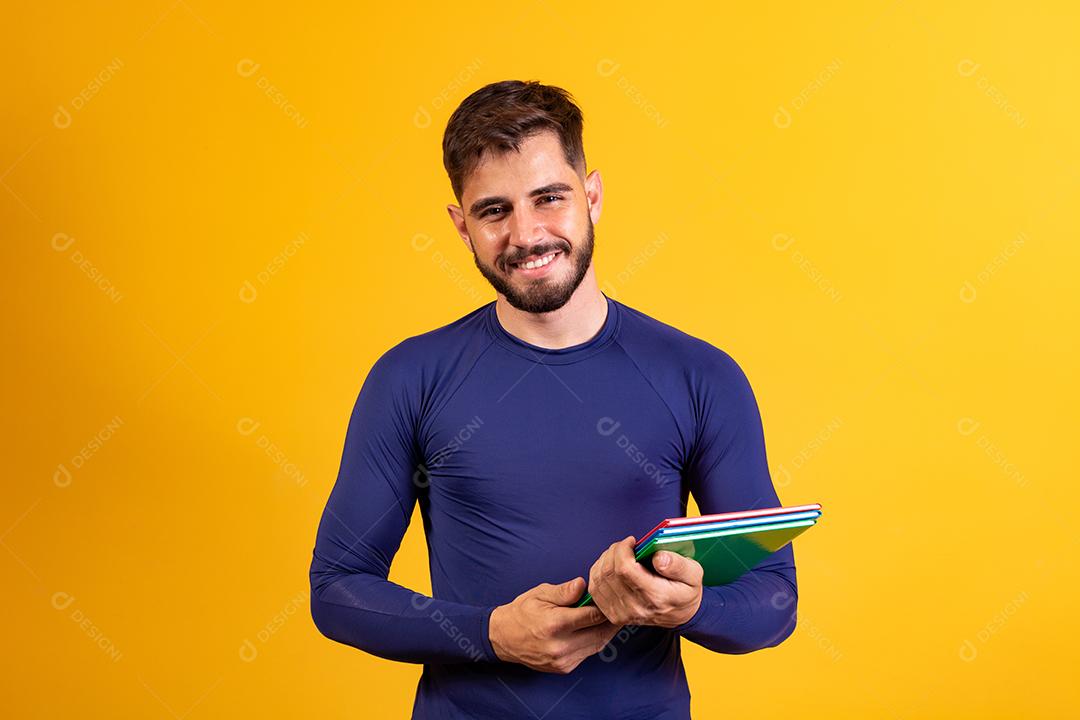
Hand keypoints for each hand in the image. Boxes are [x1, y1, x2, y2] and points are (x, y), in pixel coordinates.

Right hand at [488, 576, 620, 673]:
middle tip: (621, 607)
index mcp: (555, 624)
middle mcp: (560, 646)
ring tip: (613, 617)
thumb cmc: (522, 612)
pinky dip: (595, 640)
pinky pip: (588, 653)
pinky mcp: (564, 668)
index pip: (592, 616)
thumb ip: (564, 592)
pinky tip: (597, 629)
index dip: (606, 606)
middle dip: (612, 620)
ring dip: (607, 631)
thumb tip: (583, 585)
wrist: (503, 638)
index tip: (613, 597)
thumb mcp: (540, 594)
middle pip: (600, 633)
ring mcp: (563, 660)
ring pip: (597, 645)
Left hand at [587, 536, 702, 627]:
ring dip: (605, 560)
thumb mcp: (693, 573)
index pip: (624, 569)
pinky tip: (610, 566)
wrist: (681, 614)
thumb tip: (658, 557)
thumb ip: (678, 564)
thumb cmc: (686, 591)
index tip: (632, 541)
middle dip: (614, 551)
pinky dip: (598, 573)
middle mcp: (635, 607)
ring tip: (619, 554)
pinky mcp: (614, 615)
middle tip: (625, 545)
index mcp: (655, 596)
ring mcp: (622, 613)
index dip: (622, 550)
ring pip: (599, 579)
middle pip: (609, 572)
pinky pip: (595, 590)